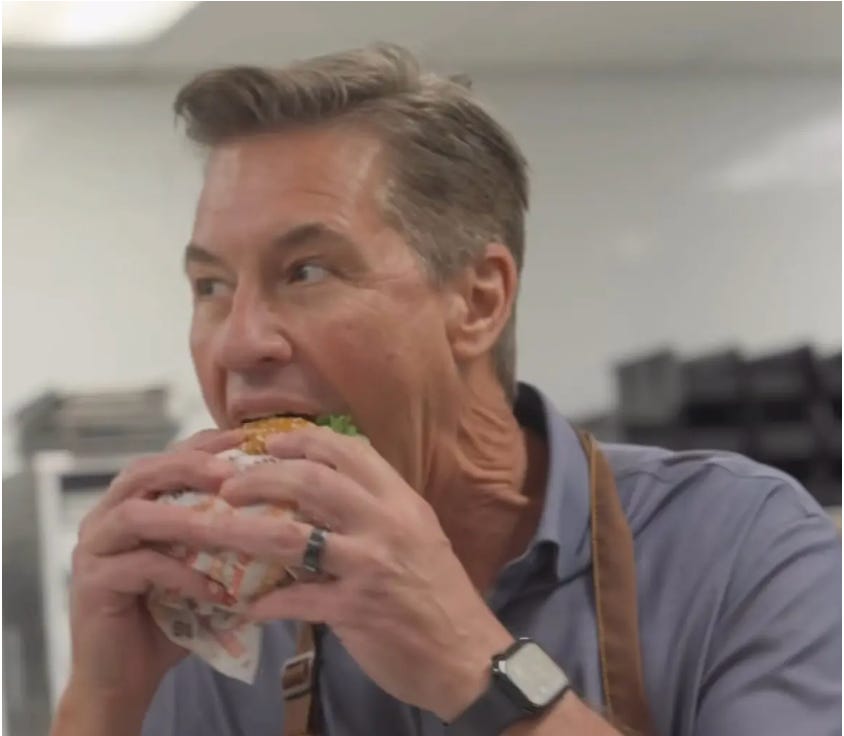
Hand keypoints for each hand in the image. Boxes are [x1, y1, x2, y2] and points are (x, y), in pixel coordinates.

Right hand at [63, 429, 241, 711]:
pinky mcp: (90, 584)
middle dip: (190, 466)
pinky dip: (181, 575)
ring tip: (225, 527)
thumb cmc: (169, 616)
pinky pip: (138, 567)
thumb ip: (226, 536)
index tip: (250, 440)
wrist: (124, 678)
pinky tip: (216, 591)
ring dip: (185, 518)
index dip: (207, 443)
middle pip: (144, 471)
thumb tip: (289, 516)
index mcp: (134, 501)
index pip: (169, 456)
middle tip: (232, 473)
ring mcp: (93, 548)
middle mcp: (107, 516)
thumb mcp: (203, 566)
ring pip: (135, 515)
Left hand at [198, 425, 514, 719]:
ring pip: (291, 535)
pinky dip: (265, 602)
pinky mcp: (355, 609)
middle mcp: (385, 523)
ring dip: (242, 531)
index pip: (350, 451)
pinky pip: (297, 599)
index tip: (270, 443)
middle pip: (311, 481)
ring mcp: (369, 565)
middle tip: (228, 487)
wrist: (467, 654)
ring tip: (215, 529)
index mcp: (401, 500)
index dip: (304, 441)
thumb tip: (320, 493)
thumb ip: (375, 510)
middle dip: (262, 477)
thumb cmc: (439, 590)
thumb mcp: (416, 534)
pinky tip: (247, 604)